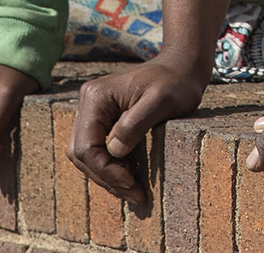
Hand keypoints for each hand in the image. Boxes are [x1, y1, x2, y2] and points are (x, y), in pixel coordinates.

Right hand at [69, 50, 210, 202]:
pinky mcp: (103, 121)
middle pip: (81, 153)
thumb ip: (135, 123)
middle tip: (135, 194)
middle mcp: (88, 104)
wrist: (181, 69)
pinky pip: (97, 150)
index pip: (86, 145)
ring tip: (133, 191)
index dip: (105, 170)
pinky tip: (129, 177)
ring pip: (86, 155)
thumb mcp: (161, 100)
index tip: (131, 183)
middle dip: (106, 177)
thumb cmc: (175, 82)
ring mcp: (94, 112)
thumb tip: (114, 151)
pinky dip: (110, 167)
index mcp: (96, 97)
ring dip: (106, 176)